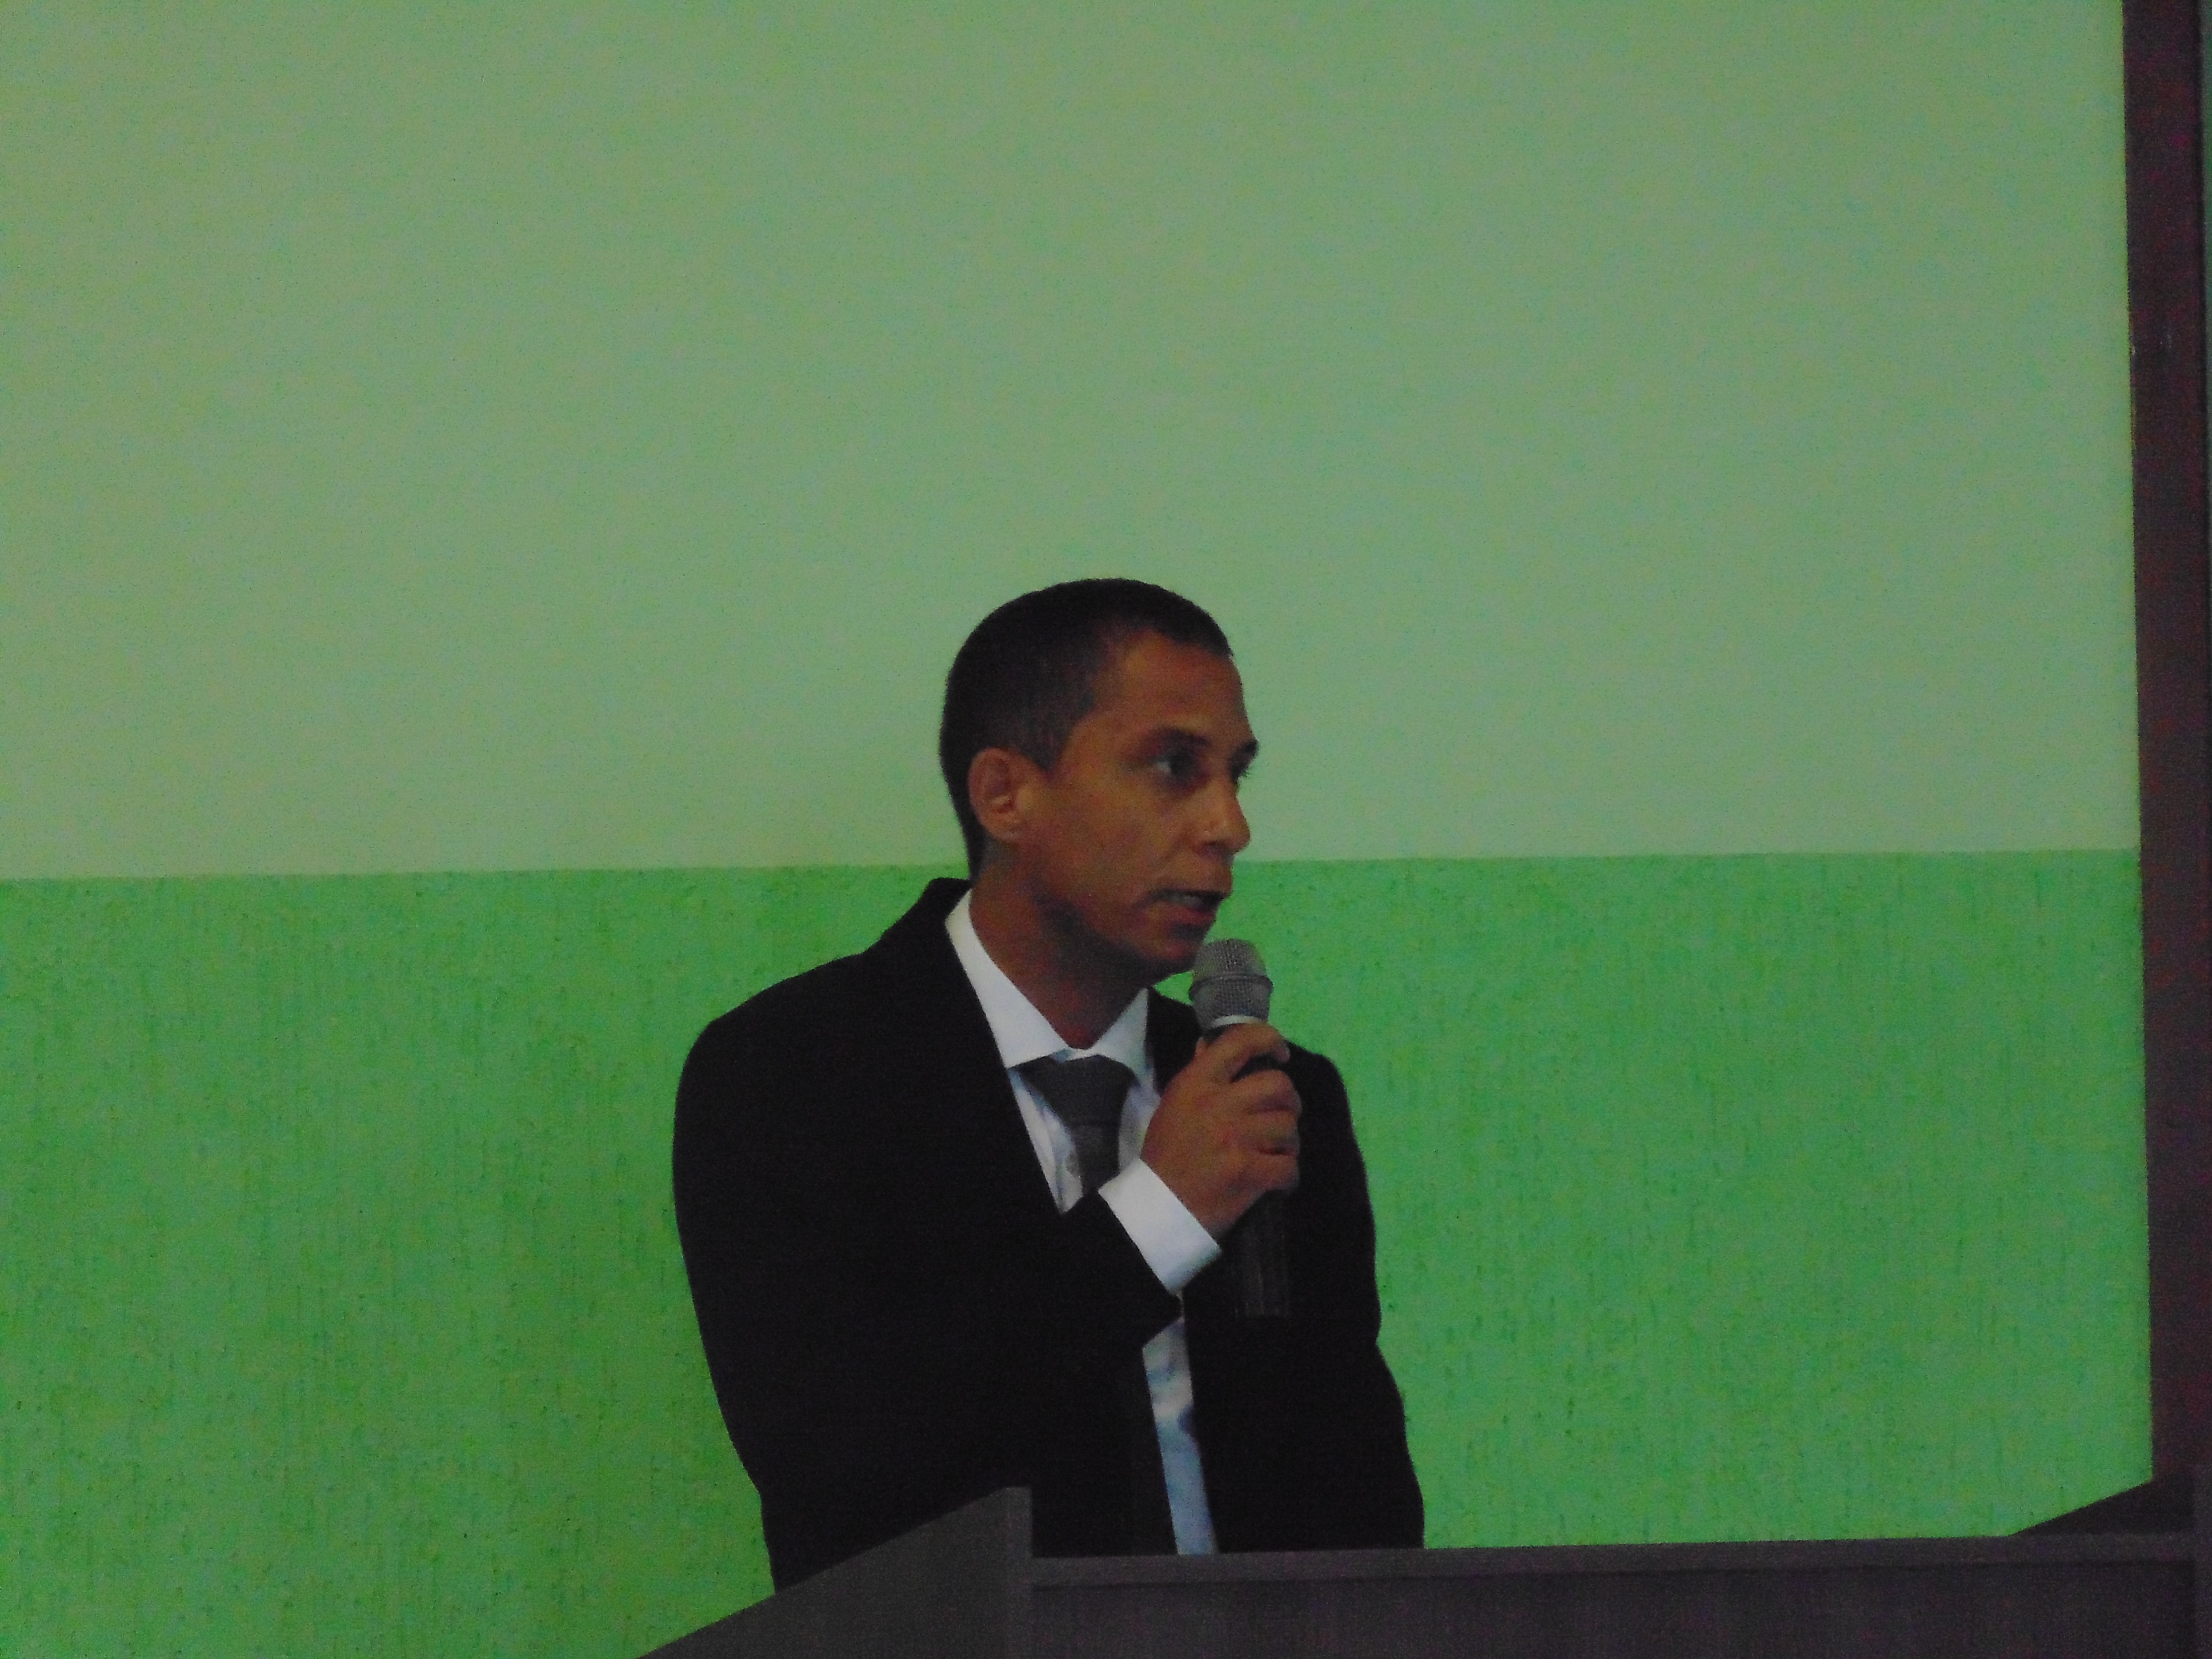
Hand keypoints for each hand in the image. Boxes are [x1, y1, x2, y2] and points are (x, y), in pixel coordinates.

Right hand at [1140, 1022, 1300, 1238]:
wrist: (1157, 1206)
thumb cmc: (1166, 1153)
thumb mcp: (1175, 1102)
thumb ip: (1199, 1072)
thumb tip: (1212, 1042)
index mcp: (1197, 1083)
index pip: (1240, 1041)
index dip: (1269, 1039)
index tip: (1281, 1054)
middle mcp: (1219, 1104)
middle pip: (1279, 1085)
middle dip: (1289, 1101)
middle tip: (1281, 1114)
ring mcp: (1236, 1139)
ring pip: (1288, 1126)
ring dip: (1289, 1141)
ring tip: (1277, 1151)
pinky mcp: (1249, 1173)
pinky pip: (1289, 1166)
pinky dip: (1288, 1175)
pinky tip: (1277, 1179)